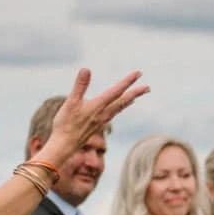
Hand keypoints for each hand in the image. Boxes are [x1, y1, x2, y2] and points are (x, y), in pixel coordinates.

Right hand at [34, 68, 149, 170]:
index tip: (138, 73)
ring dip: (129, 100)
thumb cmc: (65, 124)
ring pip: (119, 108)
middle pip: (123, 101)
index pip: (117, 91)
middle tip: (148, 87)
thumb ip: (80, 85)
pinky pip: (113, 114)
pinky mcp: (98, 125)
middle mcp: (103, 114)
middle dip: (136, 93)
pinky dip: (120, 108)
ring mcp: (102, 120)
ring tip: (137, 95)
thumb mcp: (71, 102)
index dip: (128, 81)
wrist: (65, 145)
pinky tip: (119, 107)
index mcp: (98, 106)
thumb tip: (86, 69)